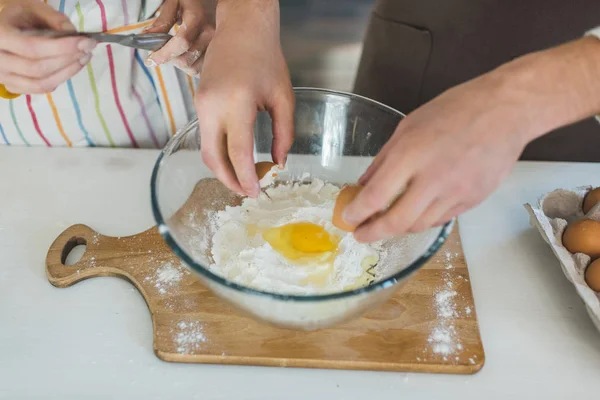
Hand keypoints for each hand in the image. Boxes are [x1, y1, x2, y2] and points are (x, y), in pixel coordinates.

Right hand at [0, 0, 95, 93]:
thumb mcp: (34, 8)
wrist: (3, 28)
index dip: (62, 48)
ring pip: (40, 84)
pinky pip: (40, 89)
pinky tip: (71, 67)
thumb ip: (54, 19)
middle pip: (38, 69)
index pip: (32, 48)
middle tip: (87, 50)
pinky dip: (59, 79)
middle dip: (68, 60)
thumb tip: (75, 35)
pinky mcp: (13, 86)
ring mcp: (4, 76)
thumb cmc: (19, 16)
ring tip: (83, 59)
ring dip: (67, 73)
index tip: (85, 43)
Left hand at [144, 0, 215, 75]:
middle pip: (186, 60)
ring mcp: (216, 46)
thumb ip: (163, 20)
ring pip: (194, 68)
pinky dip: (191, 67)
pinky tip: (186, 57)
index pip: (181, 43)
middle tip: (162, 53)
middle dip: (170, 59)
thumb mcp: (175, 2)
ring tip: (175, 54)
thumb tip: (147, 37)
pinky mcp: (218, 53)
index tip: (150, 60)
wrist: (214, 0)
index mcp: (198, 19)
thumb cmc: (194, 0)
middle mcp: (210, 34)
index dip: (164, 54)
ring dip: (180, 65)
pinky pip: (202, 69)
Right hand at [195, 0, 293, 196]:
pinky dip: (218, 153)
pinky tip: (234, 159)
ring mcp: (201, 105)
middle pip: (214, 158)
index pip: (238, 152)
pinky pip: (205, 136)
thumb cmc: (266, 58)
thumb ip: (284, 133)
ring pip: (206, 150)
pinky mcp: (198, 103)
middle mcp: (213, 105)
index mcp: (238, 102)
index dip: (246, 177)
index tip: (256, 192)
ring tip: (242, 180)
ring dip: (222, 170)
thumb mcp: (284, 97)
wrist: (241, 30)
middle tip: (246, 193)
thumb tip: (279, 162)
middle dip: (229, 181)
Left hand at [344, 36, 599, 242]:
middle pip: (396, 222)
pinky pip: (440, 220)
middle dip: (373, 233)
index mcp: (411, 154)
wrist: (506, 111)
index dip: (356, 213)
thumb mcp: (409, 125)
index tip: (347, 218)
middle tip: (361, 234)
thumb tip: (363, 185)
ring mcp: (455, 193)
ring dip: (398, 227)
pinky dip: (422, 220)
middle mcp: (433, 179)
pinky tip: (415, 212)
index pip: (375, 197)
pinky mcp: (472, 200)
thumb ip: (384, 159)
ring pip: (418, 226)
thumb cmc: (455, 109)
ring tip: (386, 221)